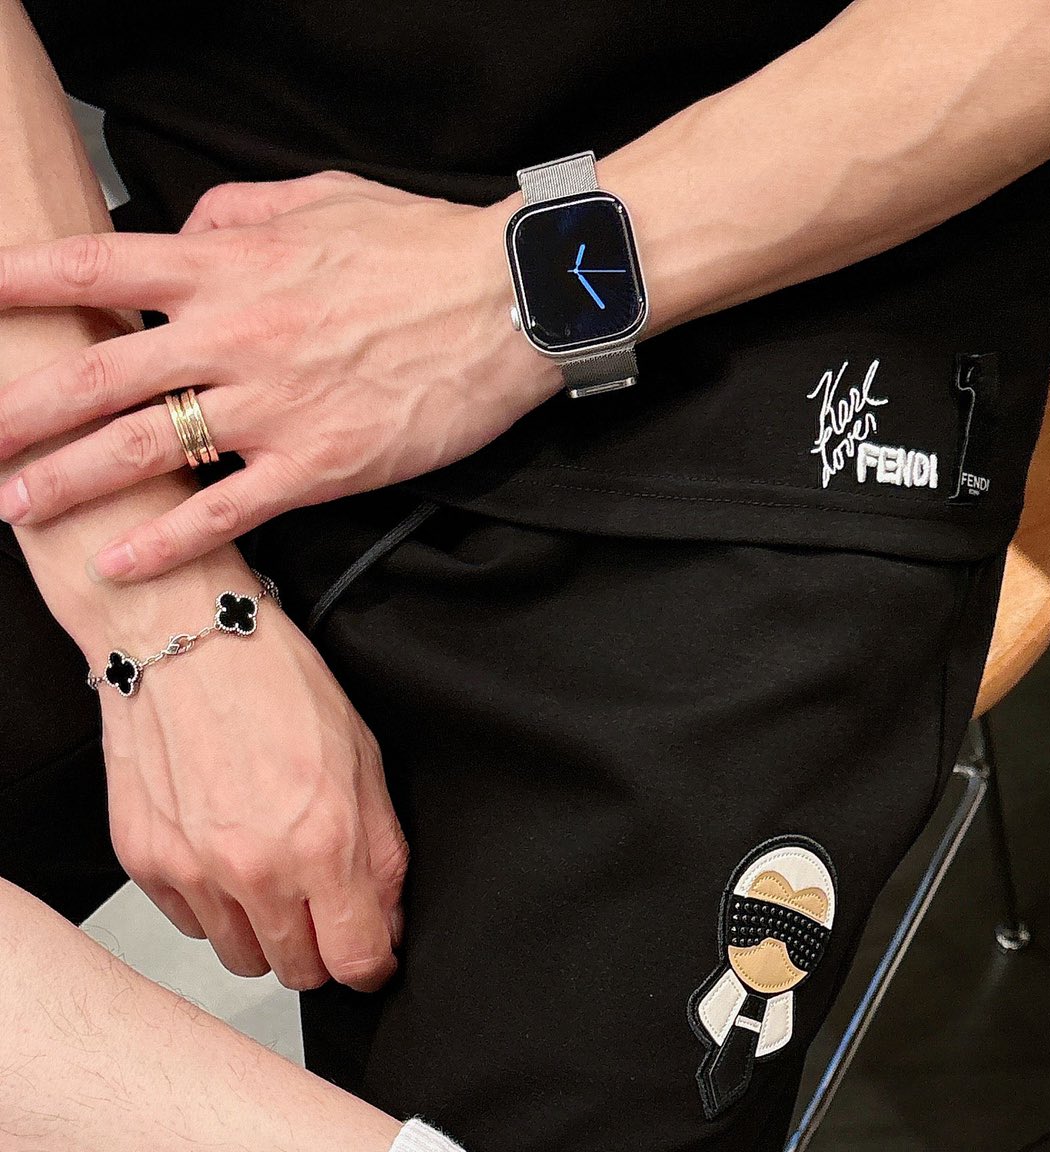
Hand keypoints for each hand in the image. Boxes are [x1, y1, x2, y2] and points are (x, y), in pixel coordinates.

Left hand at [0, 173, 560, 580]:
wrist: (508, 302)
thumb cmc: (420, 249)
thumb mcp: (318, 198)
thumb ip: (237, 210)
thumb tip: (181, 222)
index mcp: (228, 262)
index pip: (98, 267)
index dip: (23, 282)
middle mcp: (233, 334)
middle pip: (98, 374)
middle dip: (21, 410)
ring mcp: (272, 405)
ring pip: (143, 448)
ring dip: (67, 481)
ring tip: (13, 507)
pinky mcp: (318, 464)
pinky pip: (225, 511)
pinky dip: (165, 542)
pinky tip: (117, 563)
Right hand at [98, 600, 407, 990]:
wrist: (180, 636)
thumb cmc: (275, 684)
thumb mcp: (364, 762)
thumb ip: (382, 856)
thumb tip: (387, 924)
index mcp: (322, 846)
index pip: (355, 963)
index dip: (373, 965)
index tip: (373, 954)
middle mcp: (254, 871)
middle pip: (298, 972)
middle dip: (321, 951)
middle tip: (323, 911)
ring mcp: (193, 871)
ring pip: (241, 957)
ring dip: (265, 935)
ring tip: (272, 881)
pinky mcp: (146, 861)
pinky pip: (191, 923)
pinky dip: (213, 906)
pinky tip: (224, 856)